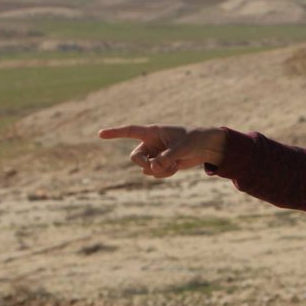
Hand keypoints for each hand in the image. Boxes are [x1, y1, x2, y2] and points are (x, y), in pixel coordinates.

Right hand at [97, 124, 226, 177]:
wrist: (204, 147)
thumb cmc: (193, 140)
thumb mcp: (180, 148)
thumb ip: (165, 158)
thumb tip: (152, 169)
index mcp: (152, 132)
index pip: (129, 131)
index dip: (115, 133)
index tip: (100, 134)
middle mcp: (150, 143)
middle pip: (134, 157)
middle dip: (144, 164)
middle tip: (156, 166)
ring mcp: (154, 154)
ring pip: (145, 168)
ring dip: (158, 171)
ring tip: (173, 165)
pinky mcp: (161, 164)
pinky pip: (155, 173)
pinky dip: (164, 174)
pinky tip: (175, 168)